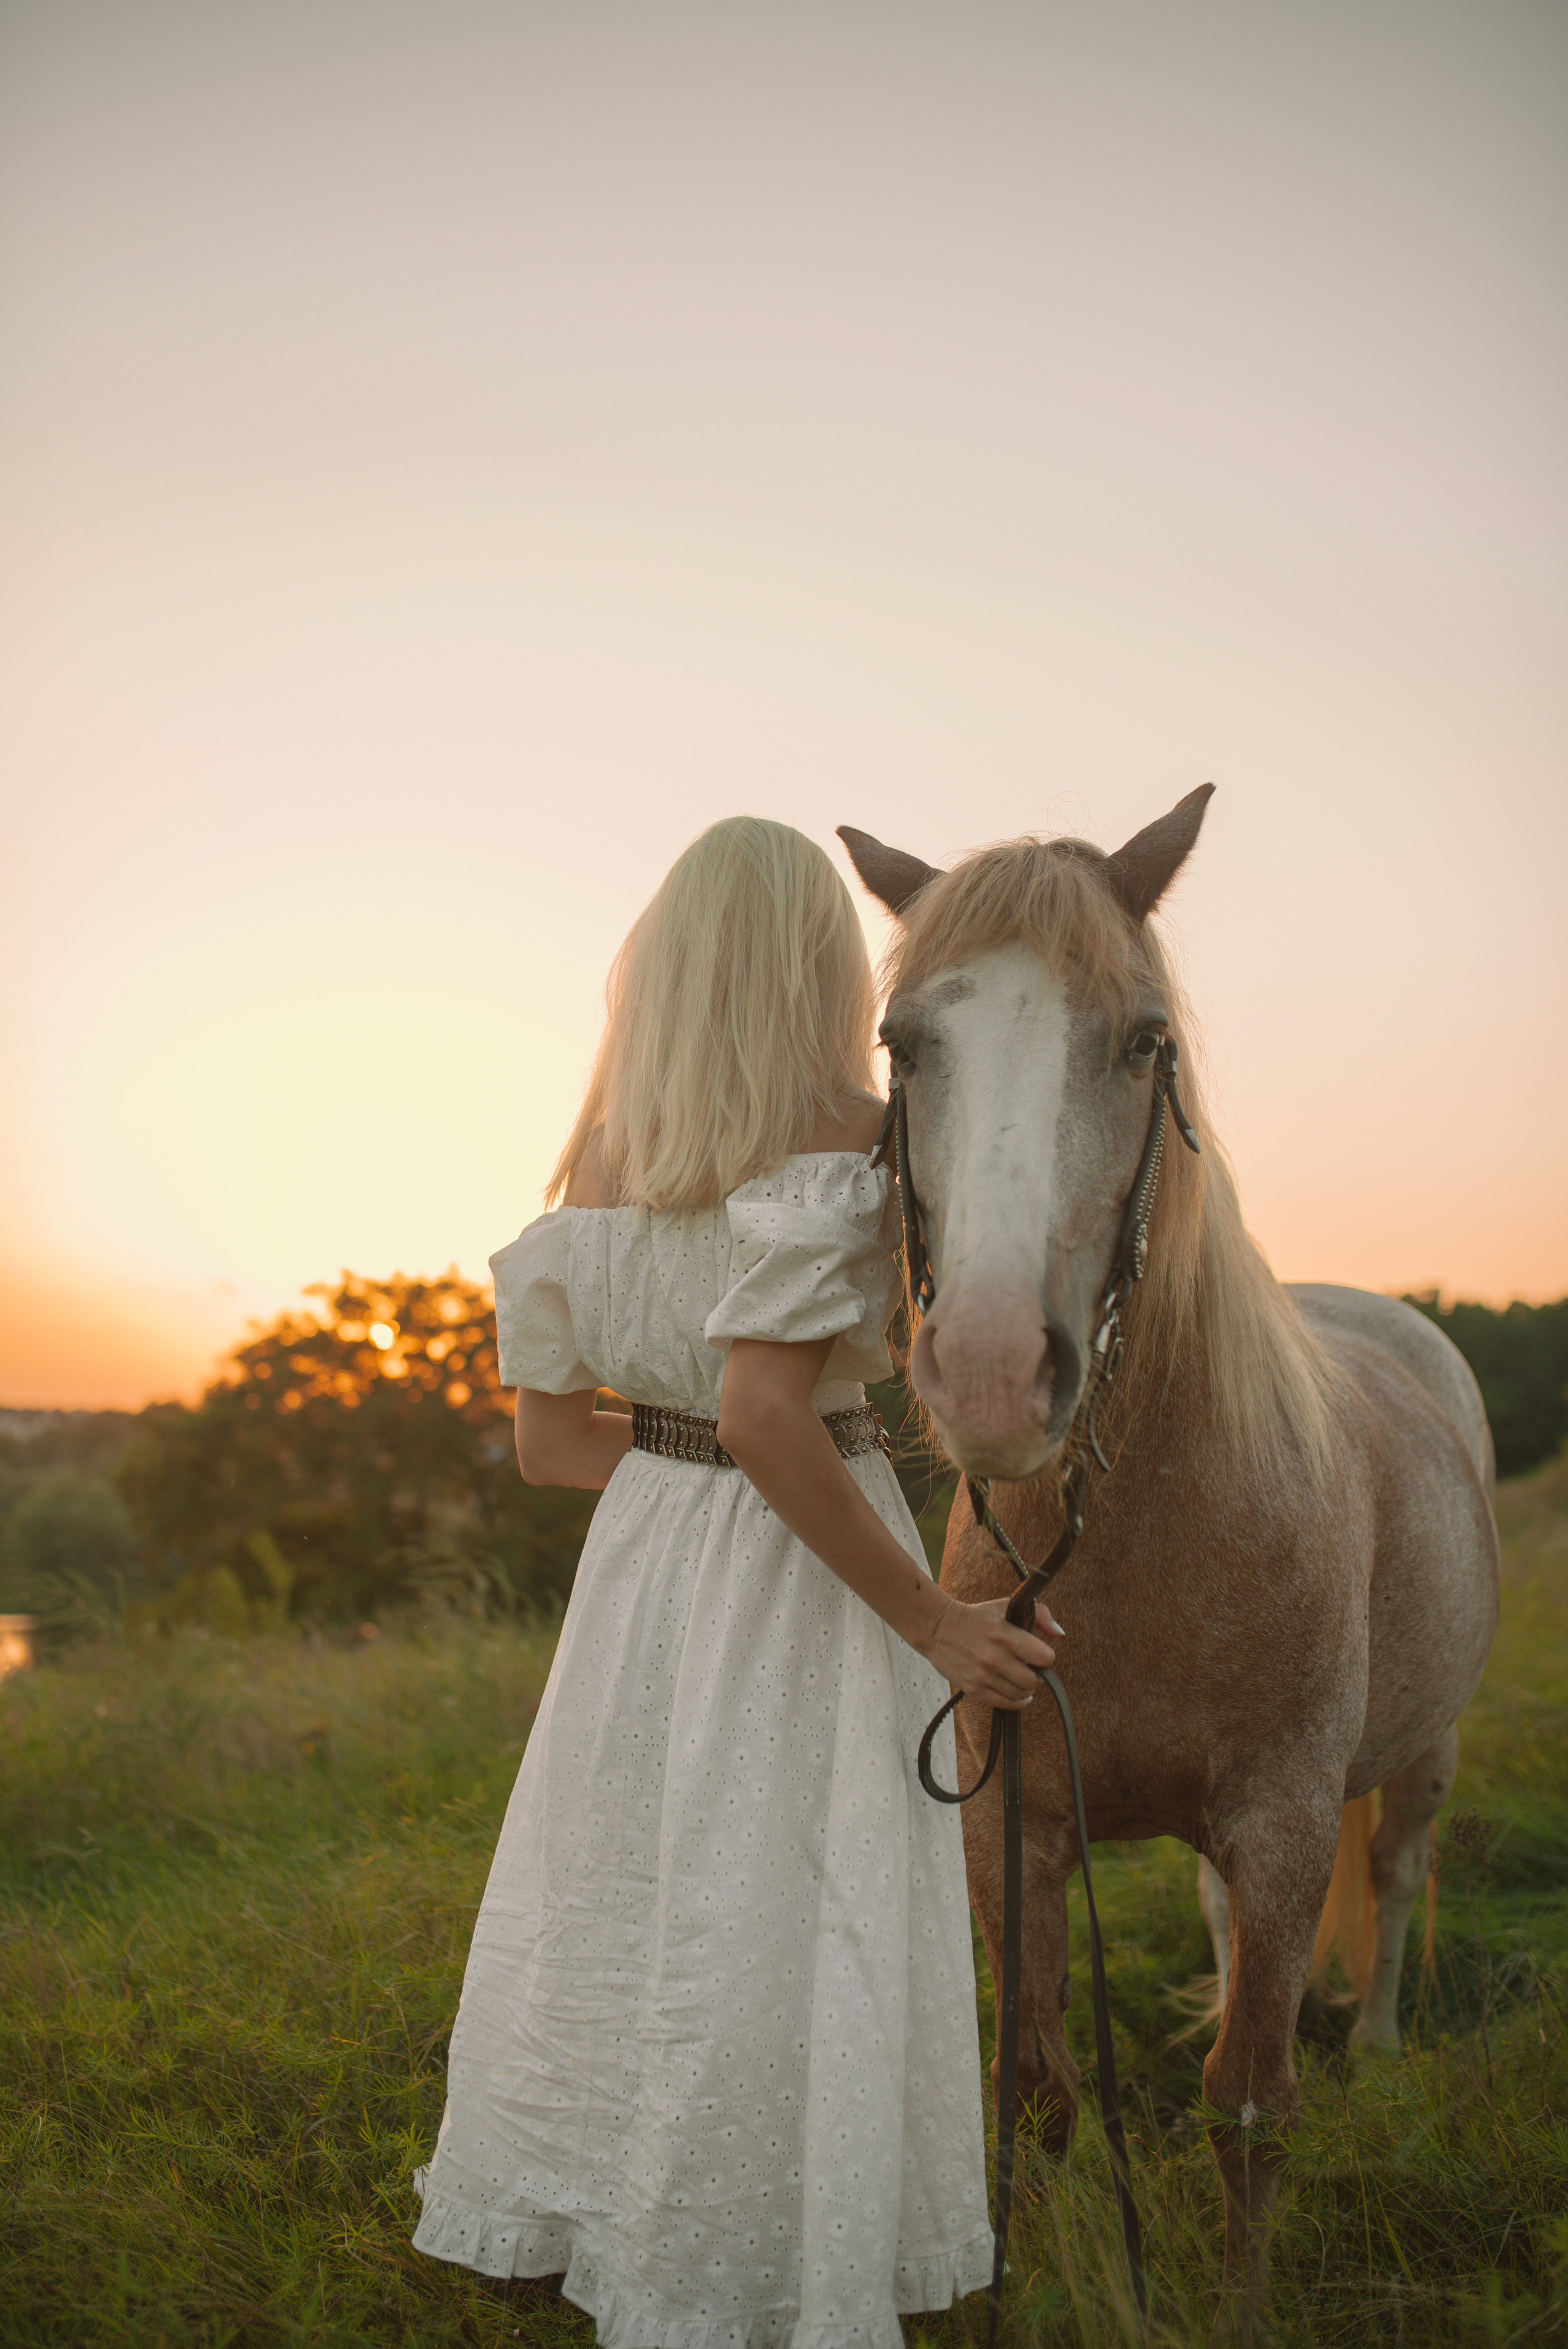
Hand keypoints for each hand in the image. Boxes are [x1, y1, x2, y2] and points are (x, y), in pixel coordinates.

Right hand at [922, 1593, 1060, 1709]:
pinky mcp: (973, 1688)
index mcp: (1003, 1633)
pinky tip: (1017, 1694)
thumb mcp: (1006, 1606)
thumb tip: (1059, 1633)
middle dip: (1036, 1676)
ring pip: (1020, 1694)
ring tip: (1022, 1679)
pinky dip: (1015, 1702)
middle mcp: (993, 1656)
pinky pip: (1003, 1704)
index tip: (1040, 1655)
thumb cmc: (976, 1617)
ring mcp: (982, 1675)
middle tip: (1031, 1669)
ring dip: (1026, 1689)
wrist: (938, 1628)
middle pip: (1032, 1680)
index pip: (1042, 1656)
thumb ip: (1039, 1614)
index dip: (1046, 1657)